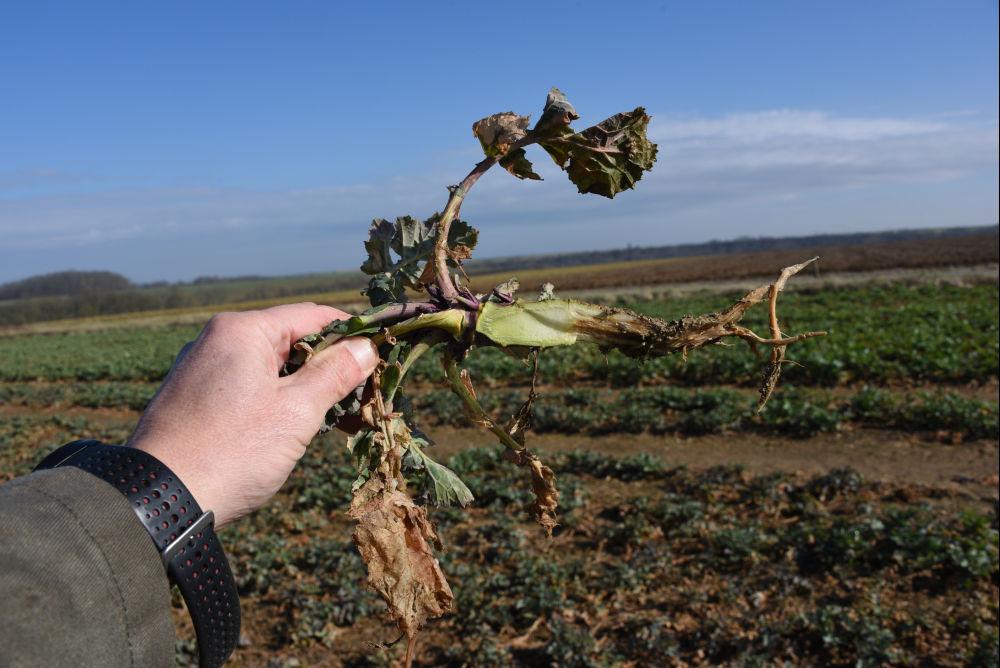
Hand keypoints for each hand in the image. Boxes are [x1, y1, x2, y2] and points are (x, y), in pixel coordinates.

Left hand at [128, 303, 377, 526]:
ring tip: (338, 419)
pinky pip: (246, 388)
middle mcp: (216, 340)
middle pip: (291, 341)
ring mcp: (200, 370)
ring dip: (305, 389)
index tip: (382, 353)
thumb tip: (365, 347)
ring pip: (269, 368)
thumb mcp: (296, 411)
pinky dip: (276, 402)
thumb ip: (335, 374)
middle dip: (330, 366)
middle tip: (365, 396)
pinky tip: (295, 430)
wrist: (156, 501)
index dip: (352, 333)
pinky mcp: (192, 400)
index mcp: (241, 330)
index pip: (312, 315)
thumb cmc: (232, 451)